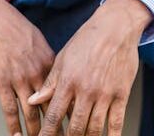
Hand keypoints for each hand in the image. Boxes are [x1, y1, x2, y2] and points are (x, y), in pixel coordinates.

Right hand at [0, 0, 56, 135]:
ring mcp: (19, 78)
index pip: (63, 94)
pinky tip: (15, 135)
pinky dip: (13, 126)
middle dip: (56, 127)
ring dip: (35, 132)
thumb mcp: (36, 40)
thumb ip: (45, 60)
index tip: (73, 125)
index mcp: (49, 63)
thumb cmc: (11, 26)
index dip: (69, 112)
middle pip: (50, 107)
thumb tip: (53, 74)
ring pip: (31, 113)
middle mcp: (37, 73)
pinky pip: (9, 110)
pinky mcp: (1, 82)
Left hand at [29, 0, 152, 135]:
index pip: (54, 115)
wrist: (115, 27)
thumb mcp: (63, 58)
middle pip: (75, 127)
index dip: (47, 133)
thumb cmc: (86, 40)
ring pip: (95, 128)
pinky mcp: (121, 94)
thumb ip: (49, 82)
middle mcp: (86, 90)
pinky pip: (117, 122)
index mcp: (68, 81)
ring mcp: (105, 94)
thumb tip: (32, 100)